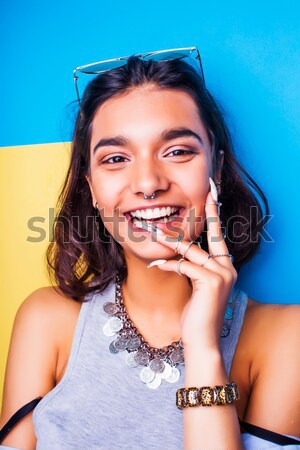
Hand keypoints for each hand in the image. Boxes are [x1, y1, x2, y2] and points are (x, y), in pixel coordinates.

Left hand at [149, 190, 236, 348]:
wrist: (200, 340)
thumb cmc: (195, 314)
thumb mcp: (195, 286)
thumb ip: (193, 267)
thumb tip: (179, 251)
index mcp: (226, 268)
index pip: (218, 237)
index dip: (214, 215)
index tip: (212, 195)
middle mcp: (228, 269)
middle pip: (209, 238)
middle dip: (201, 217)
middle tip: (198, 196)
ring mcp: (222, 275)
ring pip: (192, 251)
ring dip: (172, 244)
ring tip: (155, 234)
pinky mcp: (212, 282)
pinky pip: (185, 265)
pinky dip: (169, 264)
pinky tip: (157, 265)